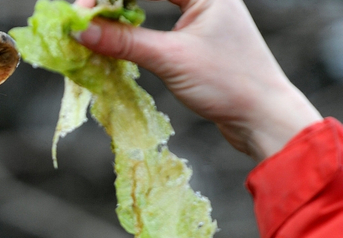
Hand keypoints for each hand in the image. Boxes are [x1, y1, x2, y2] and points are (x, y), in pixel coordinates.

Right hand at [74, 0, 321, 161]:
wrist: (264, 118)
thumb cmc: (228, 82)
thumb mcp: (170, 59)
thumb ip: (124, 42)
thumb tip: (80, 30)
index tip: (81, 10)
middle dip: (111, 3)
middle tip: (81, 19)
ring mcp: (201, 18)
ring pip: (149, 6)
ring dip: (119, 17)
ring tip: (91, 31)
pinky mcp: (196, 40)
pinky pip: (156, 26)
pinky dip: (132, 33)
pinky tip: (114, 44)